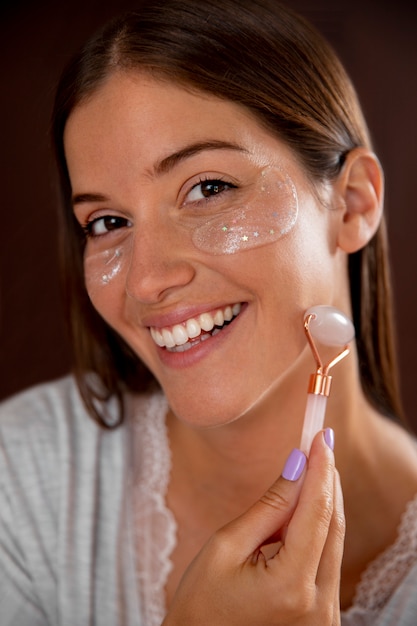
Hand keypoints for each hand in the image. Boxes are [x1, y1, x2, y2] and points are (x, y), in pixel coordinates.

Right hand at [162, 430, 344, 625]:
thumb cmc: (200, 604)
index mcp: (290, 586)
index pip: (316, 513)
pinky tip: (301, 508)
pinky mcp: (322, 618)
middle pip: (332, 525)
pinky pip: (326, 561)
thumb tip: (297, 465)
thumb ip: (268, 507)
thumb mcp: (226, 546)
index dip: (320, 470)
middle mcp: (318, 606)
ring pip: (332, 542)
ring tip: (307, 469)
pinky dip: (316, 531)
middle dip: (326, 481)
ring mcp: (324, 617)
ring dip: (321, 504)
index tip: (319, 436)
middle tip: (319, 443)